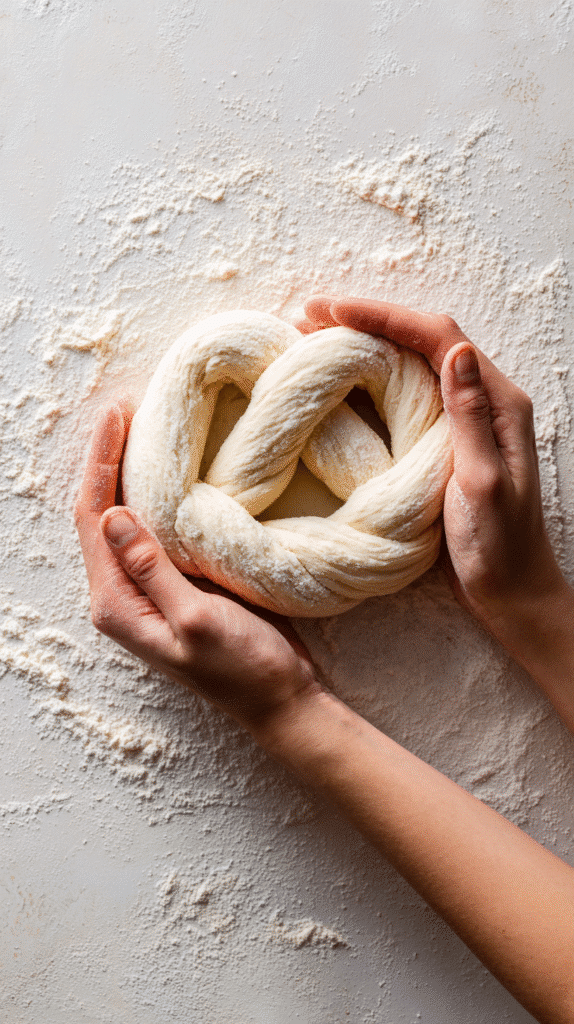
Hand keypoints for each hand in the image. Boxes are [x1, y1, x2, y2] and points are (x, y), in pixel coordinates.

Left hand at [74, 402, 321, 733]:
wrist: (280, 699)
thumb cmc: (242, 669)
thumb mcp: (194, 618)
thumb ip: (151, 570)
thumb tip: (113, 515)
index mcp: (117, 603)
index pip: (93, 520)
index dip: (99, 465)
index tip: (115, 417)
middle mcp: (123, 594)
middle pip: (101, 515)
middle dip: (108, 462)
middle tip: (126, 411)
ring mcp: (148, 589)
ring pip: (126, 520)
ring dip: (130, 475)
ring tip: (143, 428)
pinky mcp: (175, 584)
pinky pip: (155, 531)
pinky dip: (156, 497)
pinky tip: (172, 472)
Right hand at [300, 295, 566, 636]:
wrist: (508, 591)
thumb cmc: (500, 546)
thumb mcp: (483, 482)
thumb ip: (470, 416)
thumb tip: (455, 350)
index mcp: (501, 403)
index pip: (440, 339)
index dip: (386, 317)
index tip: (334, 311)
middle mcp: (484, 401)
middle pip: (423, 341)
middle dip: (369, 322)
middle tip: (310, 317)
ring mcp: (463, 420)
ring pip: (412, 364)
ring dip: (367, 346)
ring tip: (315, 341)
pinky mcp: (444, 441)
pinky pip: (406, 396)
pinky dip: (372, 381)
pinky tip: (341, 381)